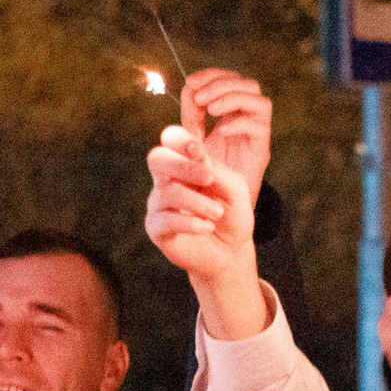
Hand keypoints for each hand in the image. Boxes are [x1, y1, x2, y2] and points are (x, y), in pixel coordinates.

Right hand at [145, 125, 253, 285]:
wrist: (231, 251)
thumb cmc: (231, 214)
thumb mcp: (235, 189)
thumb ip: (218, 170)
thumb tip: (198, 155)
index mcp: (186, 163)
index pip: (172, 139)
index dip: (180, 140)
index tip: (199, 151)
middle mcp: (167, 180)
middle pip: (157, 158)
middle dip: (182, 165)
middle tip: (208, 178)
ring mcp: (159, 203)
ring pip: (166, 192)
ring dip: (197, 202)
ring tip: (217, 214)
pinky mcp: (156, 228)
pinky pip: (165, 220)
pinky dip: (189, 223)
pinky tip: (207, 227)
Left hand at [180, 69, 270, 207]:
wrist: (217, 205)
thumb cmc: (204, 170)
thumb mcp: (192, 138)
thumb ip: (191, 115)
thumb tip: (188, 88)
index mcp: (231, 110)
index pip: (229, 79)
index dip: (211, 75)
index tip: (190, 82)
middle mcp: (248, 117)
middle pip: (247, 84)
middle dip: (221, 85)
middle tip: (200, 98)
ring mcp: (257, 132)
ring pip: (259, 101)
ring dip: (232, 99)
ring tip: (211, 110)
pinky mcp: (262, 148)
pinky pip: (259, 125)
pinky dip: (239, 123)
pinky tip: (221, 132)